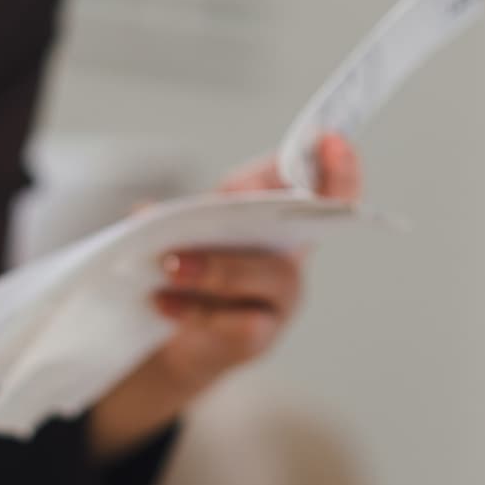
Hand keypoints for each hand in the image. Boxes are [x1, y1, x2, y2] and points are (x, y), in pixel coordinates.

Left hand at [89, 132, 362, 458]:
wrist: (178, 343)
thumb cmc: (193, 275)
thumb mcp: (187, 232)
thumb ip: (175, 216)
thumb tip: (145, 212)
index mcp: (280, 220)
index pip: (328, 189)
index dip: (340, 167)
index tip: (331, 140)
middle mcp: (293, 257)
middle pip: (302, 228)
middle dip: (272, 203)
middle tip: (224, 203)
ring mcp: (282, 300)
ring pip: (270, 275)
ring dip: (218, 267)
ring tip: (170, 265)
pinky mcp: (261, 338)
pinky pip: (243, 323)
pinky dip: (197, 311)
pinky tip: (162, 303)